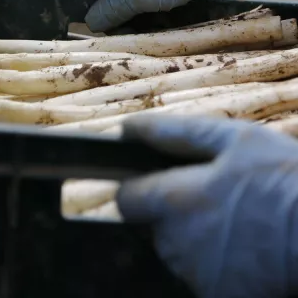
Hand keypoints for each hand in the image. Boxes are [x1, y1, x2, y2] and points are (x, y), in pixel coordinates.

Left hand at [117, 115, 297, 297]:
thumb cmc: (283, 176)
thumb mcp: (232, 138)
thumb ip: (173, 132)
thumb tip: (130, 128)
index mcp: (177, 201)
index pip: (127, 199)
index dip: (136, 188)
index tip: (153, 181)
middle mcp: (177, 241)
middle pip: (151, 224)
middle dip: (169, 209)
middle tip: (208, 196)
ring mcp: (195, 272)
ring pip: (174, 247)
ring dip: (190, 233)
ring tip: (229, 218)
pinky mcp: (214, 293)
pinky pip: (197, 270)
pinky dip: (210, 258)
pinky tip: (239, 243)